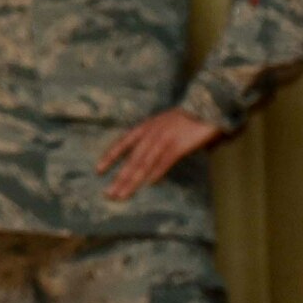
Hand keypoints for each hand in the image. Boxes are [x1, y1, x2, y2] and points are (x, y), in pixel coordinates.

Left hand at [98, 109, 217, 200]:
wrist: (205, 107)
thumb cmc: (184, 119)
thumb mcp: (161, 125)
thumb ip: (151, 139)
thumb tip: (141, 156)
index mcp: (145, 128)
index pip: (122, 143)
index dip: (110, 157)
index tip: (98, 171)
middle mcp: (150, 133)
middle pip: (132, 159)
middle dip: (120, 178)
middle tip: (109, 194)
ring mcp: (164, 139)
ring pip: (144, 163)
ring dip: (133, 181)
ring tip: (123, 195)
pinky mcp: (179, 145)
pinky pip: (165, 161)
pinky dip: (157, 172)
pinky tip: (149, 184)